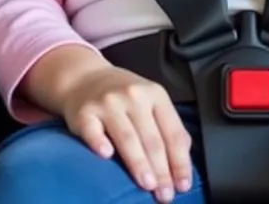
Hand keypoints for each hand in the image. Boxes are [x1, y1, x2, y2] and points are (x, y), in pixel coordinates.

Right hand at [61, 64, 192, 202]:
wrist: (86, 78)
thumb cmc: (123, 95)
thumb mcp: (151, 100)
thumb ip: (167, 124)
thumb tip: (184, 158)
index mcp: (155, 95)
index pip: (173, 132)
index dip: (180, 161)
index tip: (183, 185)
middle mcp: (134, 96)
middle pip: (152, 138)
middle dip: (162, 170)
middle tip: (166, 194)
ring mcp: (109, 103)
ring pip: (127, 137)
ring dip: (139, 163)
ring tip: (148, 185)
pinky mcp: (85, 113)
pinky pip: (93, 131)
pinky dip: (100, 143)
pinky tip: (106, 156)